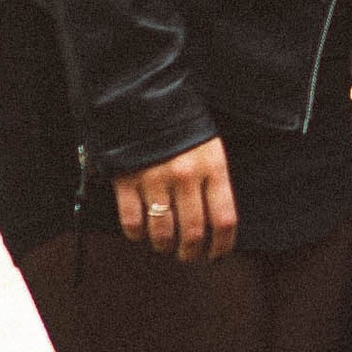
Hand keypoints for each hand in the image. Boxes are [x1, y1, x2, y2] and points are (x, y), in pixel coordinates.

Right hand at [113, 135, 234, 258]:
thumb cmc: (181, 126)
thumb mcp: (209, 148)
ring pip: (162, 233)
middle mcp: (185, 176)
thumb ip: (214, 183)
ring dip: (165, 247)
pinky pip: (132, 223)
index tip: (217, 255)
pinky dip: (137, 235)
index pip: (224, 220)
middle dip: (192, 253)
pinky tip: (142, 232)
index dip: (222, 245)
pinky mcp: (126, 180)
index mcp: (212, 167)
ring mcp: (154, 179)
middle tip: (188, 255)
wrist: (143, 96)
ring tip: (166, 245)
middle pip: (193, 233)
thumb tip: (216, 226)